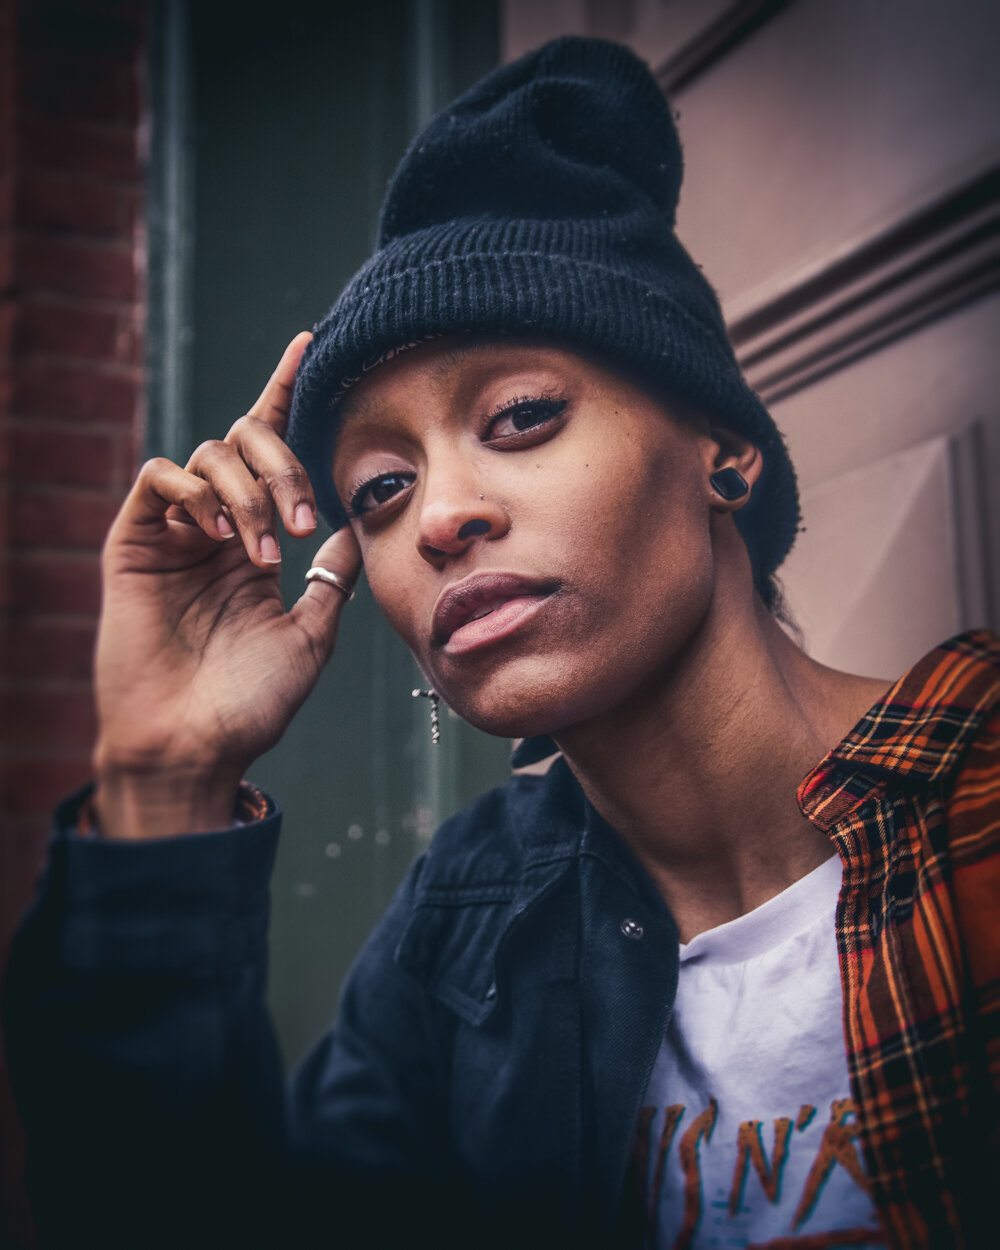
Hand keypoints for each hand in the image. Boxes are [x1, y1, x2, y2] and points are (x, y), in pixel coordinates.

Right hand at [94, 333, 360, 838]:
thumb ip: (333, 575)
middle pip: (244, 444)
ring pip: (208, 457)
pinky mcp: (133, 543)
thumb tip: (356, 516)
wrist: (194, 746)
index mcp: (255, 544)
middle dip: (283, 465)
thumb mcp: (311, 635)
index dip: (284, 396)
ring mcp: (173, 535)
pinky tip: (219, 534)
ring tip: (267, 551)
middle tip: (304, 522)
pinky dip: (197, 493)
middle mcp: (215, 530)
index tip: (310, 345)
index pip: (271, 457)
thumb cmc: (251, 702)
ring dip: (249, 493)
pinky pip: (160, 480)